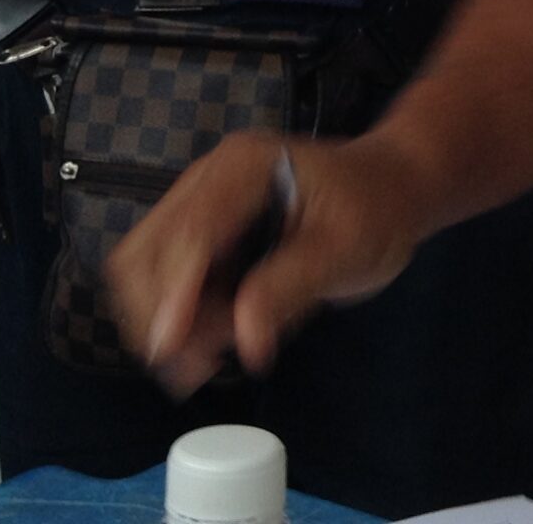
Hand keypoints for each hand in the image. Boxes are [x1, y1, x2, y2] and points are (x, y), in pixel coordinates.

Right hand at [103, 132, 428, 396]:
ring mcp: (200, 202)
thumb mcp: (344, 251)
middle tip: (199, 365)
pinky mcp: (202, 230)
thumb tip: (246, 343)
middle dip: (160, 312)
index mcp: (244, 167)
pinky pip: (166, 276)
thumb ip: (290, 290)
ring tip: (210, 357)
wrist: (388, 187)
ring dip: (163, 318)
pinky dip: (178, 314)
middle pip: (146, 249)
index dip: (175, 292)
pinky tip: (211, 340)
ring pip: (144, 267)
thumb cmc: (376, 209)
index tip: (169, 346)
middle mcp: (209, 178)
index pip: (190, 231)